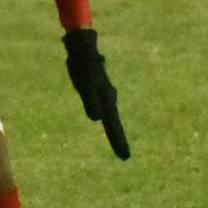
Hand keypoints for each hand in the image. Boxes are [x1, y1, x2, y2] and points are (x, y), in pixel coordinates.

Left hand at [62, 28, 129, 159]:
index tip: (125, 157)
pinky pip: (104, 108)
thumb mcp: (85, 85)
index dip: (118, 141)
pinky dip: (107, 119)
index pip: (112, 125)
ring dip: (114, 131)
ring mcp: (105, 94)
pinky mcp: (98, 90)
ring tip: (118, 145)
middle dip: (118, 140)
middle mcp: (109, 98)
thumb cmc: (83, 67)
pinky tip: (105, 121)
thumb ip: (90, 100)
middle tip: (124, 157)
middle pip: (114, 123)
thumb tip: (96, 119)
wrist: (83, 50)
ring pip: (110, 116)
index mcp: (107, 100)